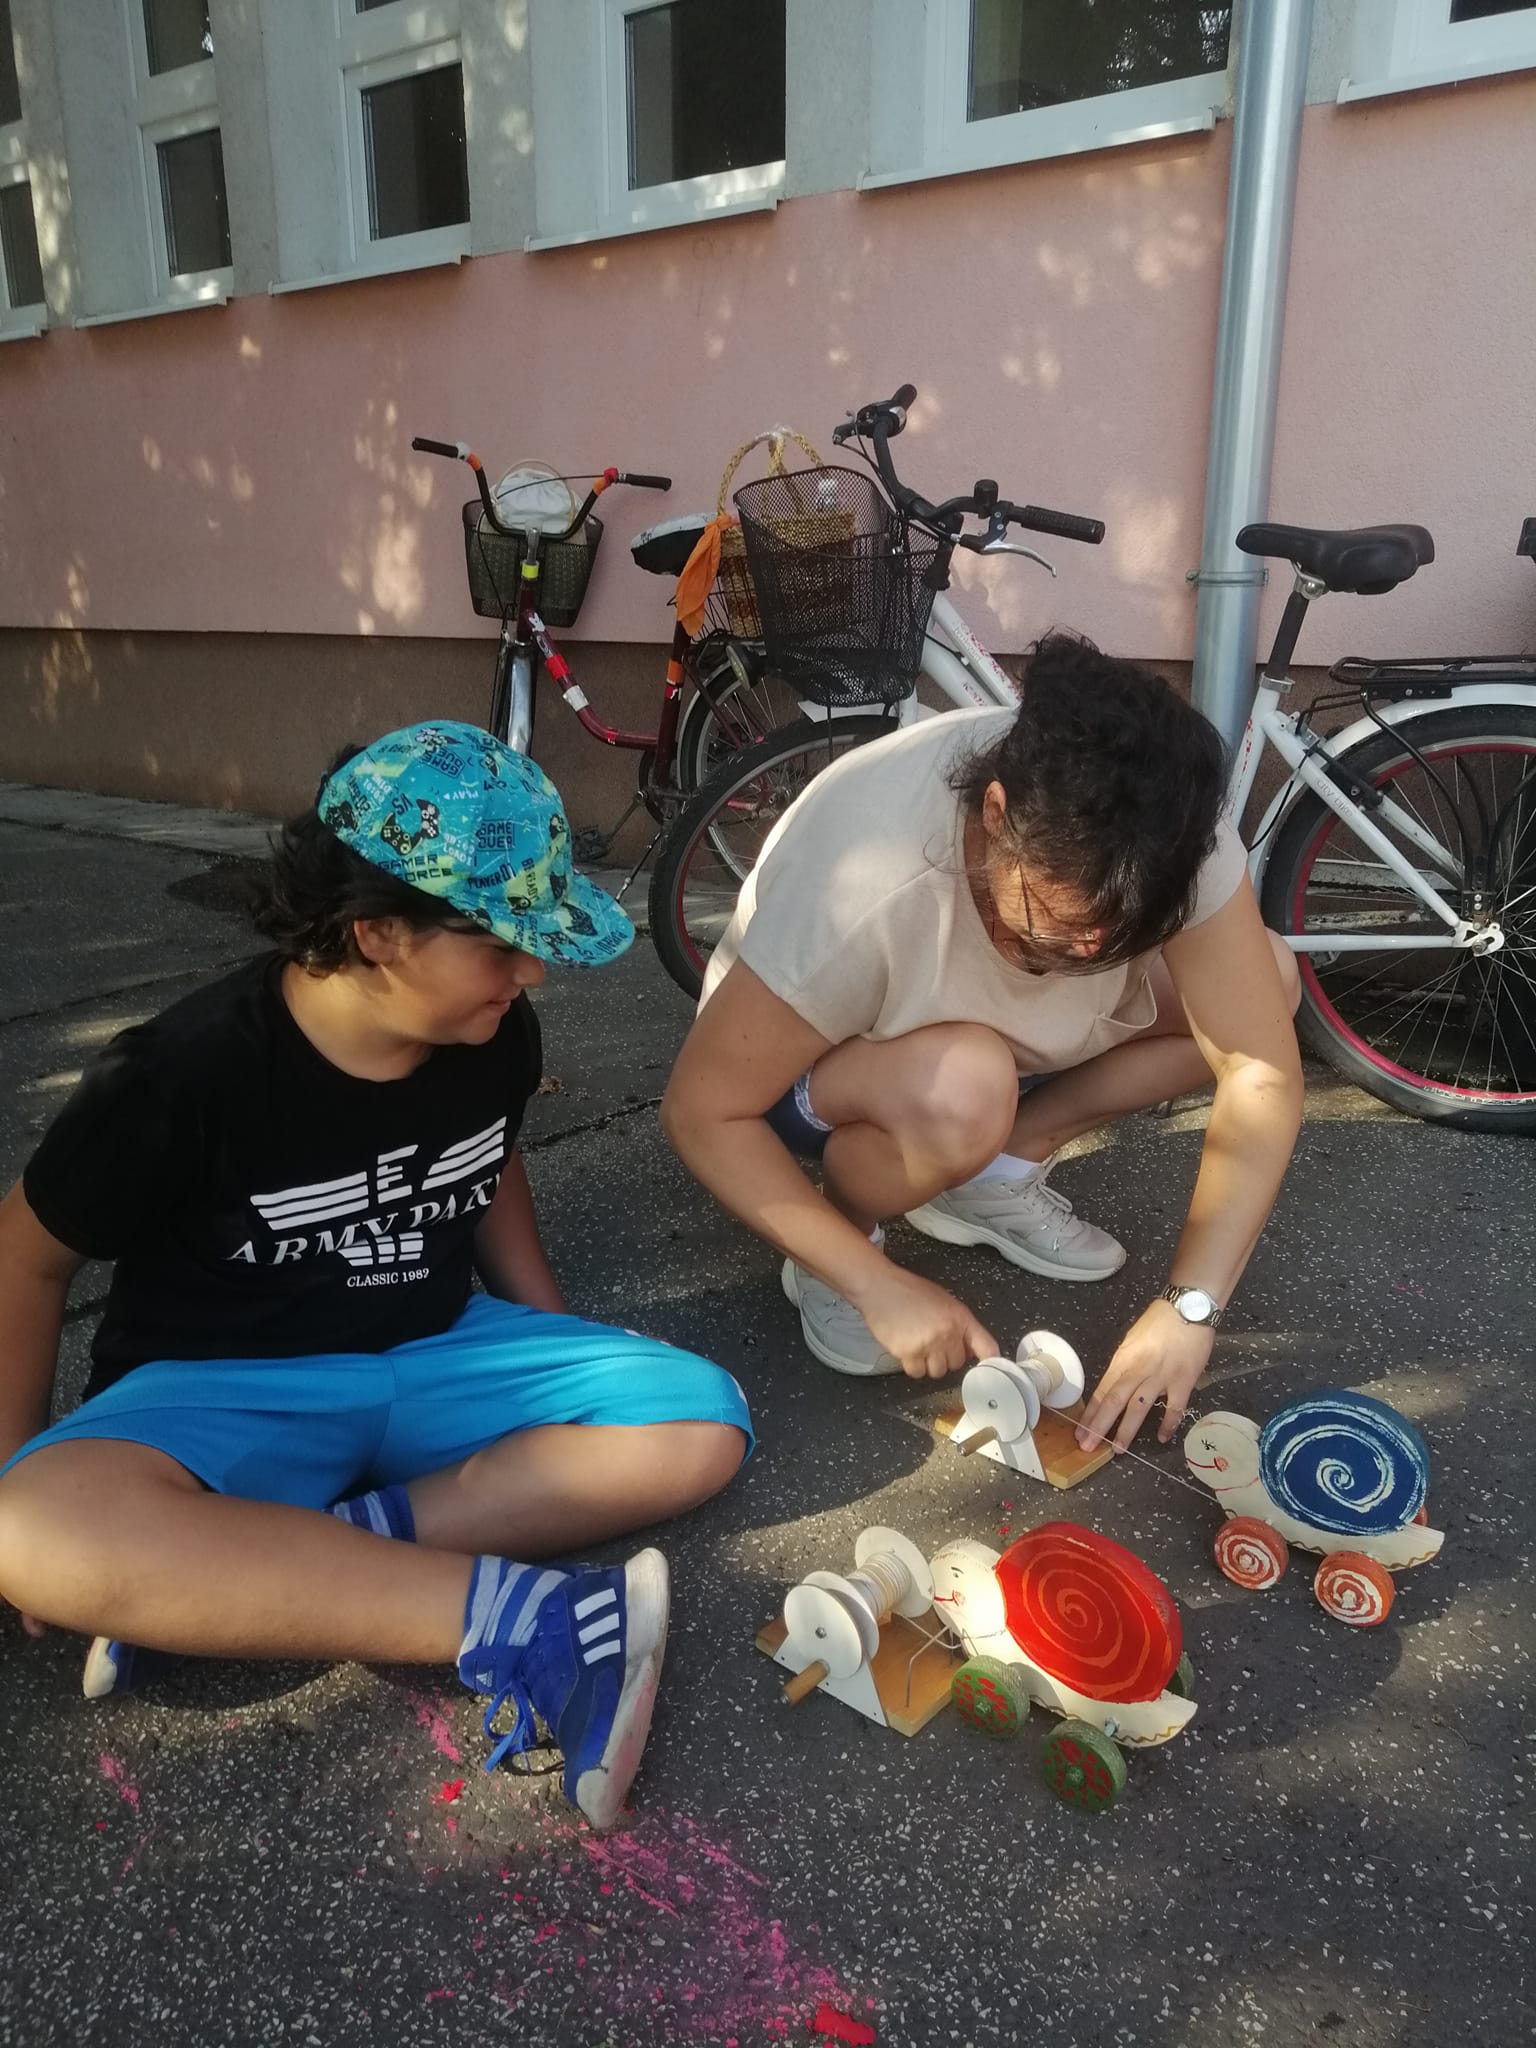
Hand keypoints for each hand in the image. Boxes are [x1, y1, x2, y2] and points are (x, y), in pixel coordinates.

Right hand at [853, 1267, 997, 1380]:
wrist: (879, 1287)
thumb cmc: (909, 1291)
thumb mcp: (943, 1300)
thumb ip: (959, 1325)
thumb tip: (971, 1350)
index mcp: (960, 1317)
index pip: (987, 1346)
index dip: (991, 1363)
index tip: (989, 1372)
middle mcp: (948, 1332)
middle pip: (957, 1363)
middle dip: (946, 1357)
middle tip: (932, 1342)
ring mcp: (928, 1344)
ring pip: (938, 1372)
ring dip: (929, 1363)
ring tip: (918, 1345)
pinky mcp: (908, 1353)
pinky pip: (917, 1373)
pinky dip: (912, 1366)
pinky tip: (906, 1349)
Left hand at [1075, 1301, 1212, 1452]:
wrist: (1188, 1309)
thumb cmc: (1159, 1321)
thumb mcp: (1132, 1340)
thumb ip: (1124, 1364)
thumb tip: (1116, 1384)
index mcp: (1123, 1359)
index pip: (1102, 1391)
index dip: (1091, 1413)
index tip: (1080, 1431)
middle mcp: (1138, 1370)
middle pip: (1114, 1402)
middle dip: (1099, 1427)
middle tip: (1087, 1446)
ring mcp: (1160, 1377)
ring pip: (1139, 1408)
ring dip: (1126, 1431)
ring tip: (1116, 1450)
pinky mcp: (1183, 1381)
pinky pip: (1174, 1408)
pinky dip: (1168, 1424)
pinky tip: (1161, 1437)